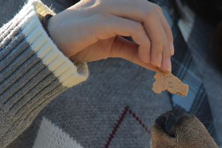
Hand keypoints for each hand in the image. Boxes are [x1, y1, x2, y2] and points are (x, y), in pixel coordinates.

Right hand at [47, 0, 172, 71]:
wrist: (53, 45)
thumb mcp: (115, 47)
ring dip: (158, 43)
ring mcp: (108, 6)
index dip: (165, 31)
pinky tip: (145, 60)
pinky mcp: (101, 20)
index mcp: (120, 3)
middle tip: (166, 64)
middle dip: (165, 39)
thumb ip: (136, 52)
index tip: (168, 55)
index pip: (152, 10)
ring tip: (157, 64)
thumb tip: (158, 65)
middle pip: (153, 12)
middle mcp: (115, 0)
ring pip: (147, 16)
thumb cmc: (83, 43)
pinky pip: (134, 28)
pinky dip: (146, 45)